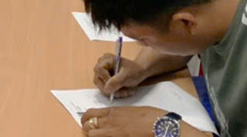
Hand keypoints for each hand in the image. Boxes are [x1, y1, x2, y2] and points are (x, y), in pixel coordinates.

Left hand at [81, 106, 206, 136]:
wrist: (161, 126)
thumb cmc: (152, 117)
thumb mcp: (133, 111)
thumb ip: (120, 115)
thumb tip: (115, 119)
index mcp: (114, 111)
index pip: (91, 113)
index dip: (85, 119)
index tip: (85, 121)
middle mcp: (110, 121)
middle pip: (87, 125)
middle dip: (87, 129)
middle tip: (89, 131)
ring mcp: (113, 132)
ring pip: (92, 134)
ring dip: (93, 136)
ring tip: (98, 136)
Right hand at [93, 55, 145, 97]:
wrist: (139, 72)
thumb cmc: (134, 70)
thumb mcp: (127, 75)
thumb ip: (116, 81)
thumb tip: (106, 89)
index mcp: (106, 59)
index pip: (99, 70)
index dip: (105, 79)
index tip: (115, 86)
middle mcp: (102, 65)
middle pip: (98, 80)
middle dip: (111, 89)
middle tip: (123, 93)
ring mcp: (103, 73)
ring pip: (102, 86)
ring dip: (114, 92)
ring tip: (126, 92)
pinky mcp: (105, 80)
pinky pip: (106, 89)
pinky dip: (115, 92)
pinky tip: (124, 91)